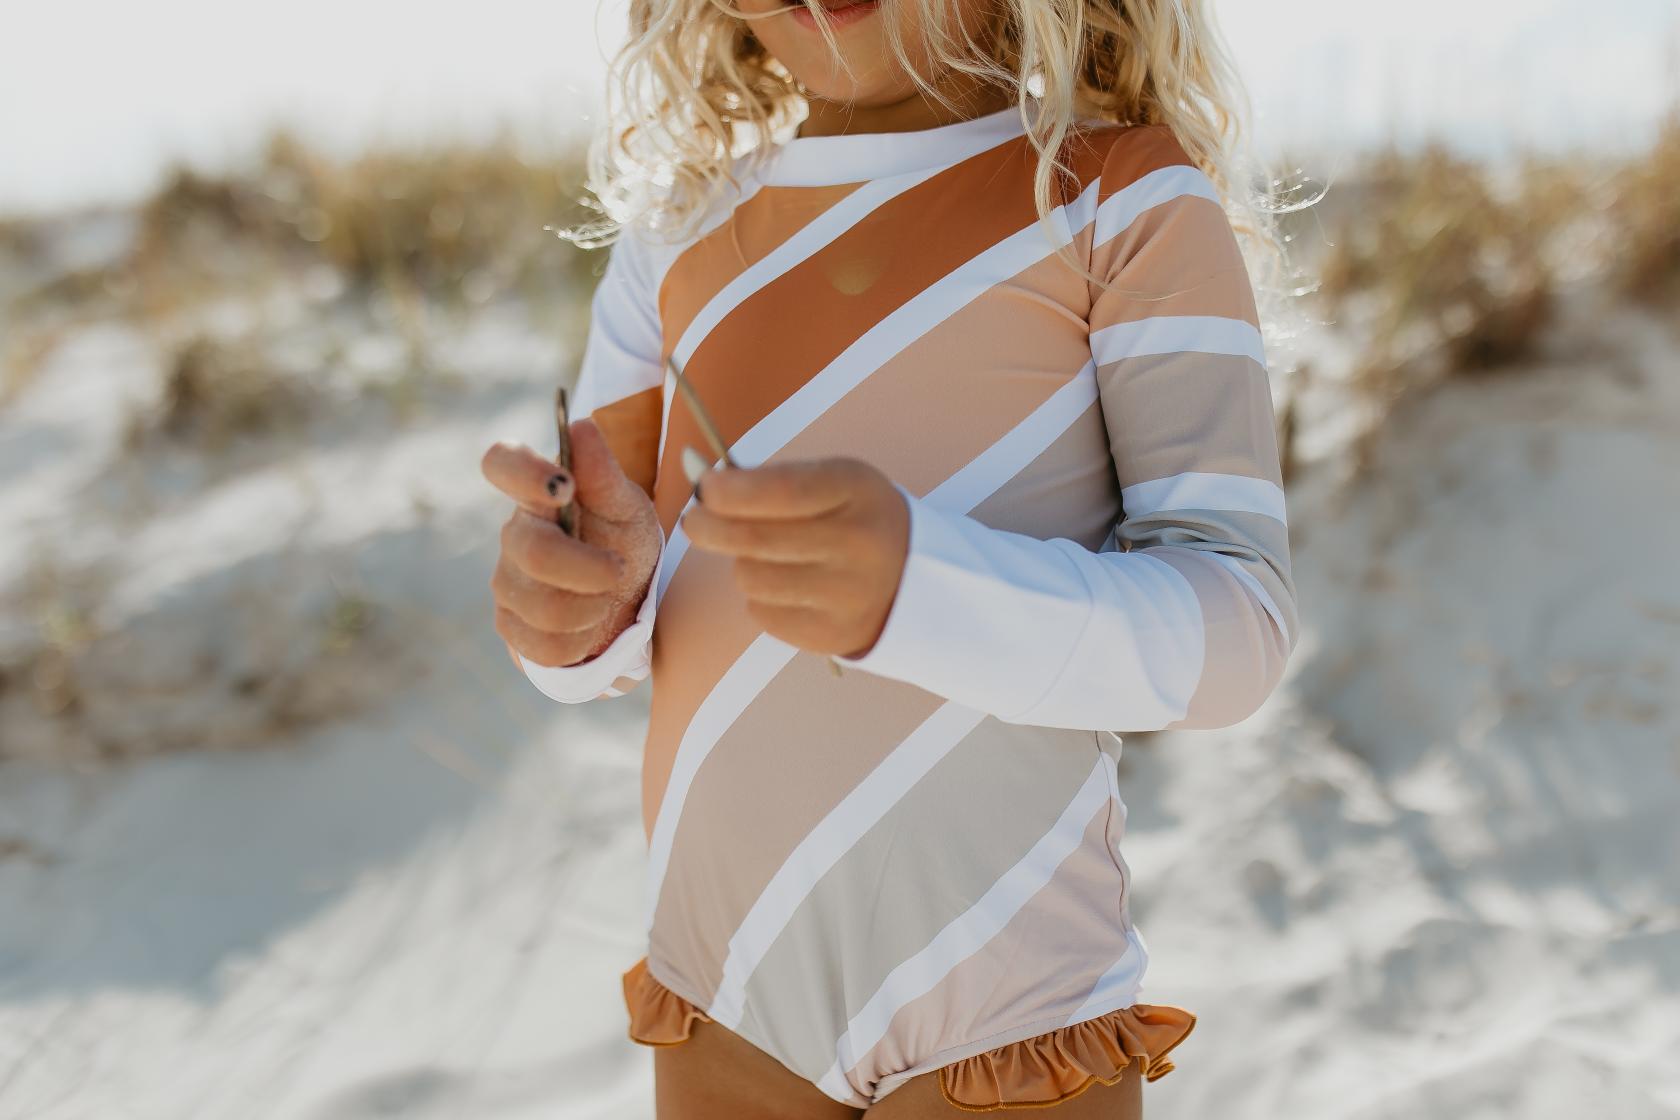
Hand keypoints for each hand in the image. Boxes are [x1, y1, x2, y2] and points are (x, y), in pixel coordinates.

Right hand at [481, 417, 661, 668]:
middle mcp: (514, 534)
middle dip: (589, 569)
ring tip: (607, 596)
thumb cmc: (621, 539)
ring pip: (545, 607)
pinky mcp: (511, 628)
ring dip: (593, 607)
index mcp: (538, 493)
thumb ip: (605, 474)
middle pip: (535, 553)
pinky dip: (581, 640)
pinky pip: (545, 645)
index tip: (564, 485)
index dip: (524, 472)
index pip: (502, 463)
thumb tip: (581, 426)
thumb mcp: (627, 506)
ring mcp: (507, 584)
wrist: (627, 598)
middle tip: (619, 569)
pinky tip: (589, 624)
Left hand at [678, 456, 909, 659]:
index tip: (704, 485)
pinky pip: (762, 613)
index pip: (781, 491)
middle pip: (754, 539)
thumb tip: (698, 474)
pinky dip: (762, 597)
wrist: (917, 582)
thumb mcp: (834, 482)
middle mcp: (856, 545)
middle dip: (707, 526)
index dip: (728, 490)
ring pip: (750, 578)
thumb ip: (770, 479)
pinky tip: (790, 587)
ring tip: (766, 556)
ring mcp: (845, 596)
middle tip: (696, 519)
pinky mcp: (830, 635)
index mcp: (857, 492)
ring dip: (742, 563)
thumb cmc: (854, 519)